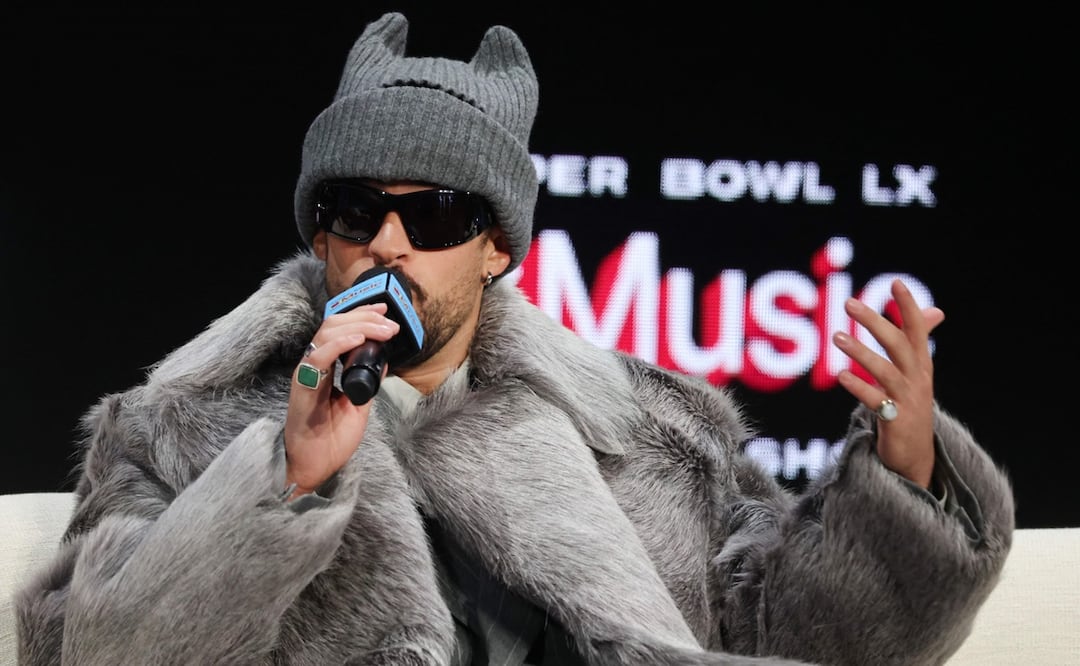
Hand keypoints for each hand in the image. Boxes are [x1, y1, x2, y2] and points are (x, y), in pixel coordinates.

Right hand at [283, 302, 399, 496]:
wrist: (314, 467)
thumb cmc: (331, 440)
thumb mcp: (359, 405)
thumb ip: (368, 382)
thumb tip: (384, 359)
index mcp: (327, 368)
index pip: (341, 329)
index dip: (362, 315)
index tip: (385, 312)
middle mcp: (314, 366)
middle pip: (334, 325)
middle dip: (364, 317)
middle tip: (390, 323)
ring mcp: (307, 375)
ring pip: (326, 334)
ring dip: (358, 327)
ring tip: (382, 330)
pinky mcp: (302, 388)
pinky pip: (317, 359)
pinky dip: (338, 345)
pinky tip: (358, 340)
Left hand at [832, 279, 945, 488]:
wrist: (916, 457)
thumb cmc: (911, 407)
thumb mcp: (917, 373)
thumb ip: (919, 342)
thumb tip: (935, 310)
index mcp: (921, 365)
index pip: (917, 330)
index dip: (908, 307)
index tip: (896, 282)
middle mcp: (917, 379)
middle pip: (899, 345)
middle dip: (875, 322)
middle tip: (848, 303)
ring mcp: (908, 401)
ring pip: (885, 371)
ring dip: (860, 352)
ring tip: (836, 336)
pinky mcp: (896, 421)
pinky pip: (876, 402)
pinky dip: (859, 388)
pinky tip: (841, 376)